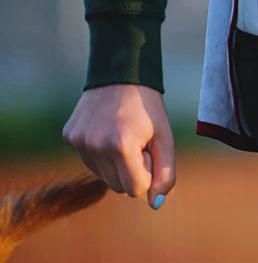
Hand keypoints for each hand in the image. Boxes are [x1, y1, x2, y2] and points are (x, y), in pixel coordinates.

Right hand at [62, 84, 175, 208]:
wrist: (121, 75)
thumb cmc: (149, 109)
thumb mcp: (166, 139)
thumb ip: (165, 174)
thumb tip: (154, 205)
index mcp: (121, 146)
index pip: (135, 190)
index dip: (147, 173)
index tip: (149, 151)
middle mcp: (95, 146)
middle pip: (119, 187)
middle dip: (133, 171)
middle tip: (138, 142)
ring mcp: (78, 142)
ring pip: (103, 176)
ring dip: (117, 164)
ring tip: (123, 135)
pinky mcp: (69, 136)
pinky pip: (90, 162)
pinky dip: (102, 153)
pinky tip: (108, 131)